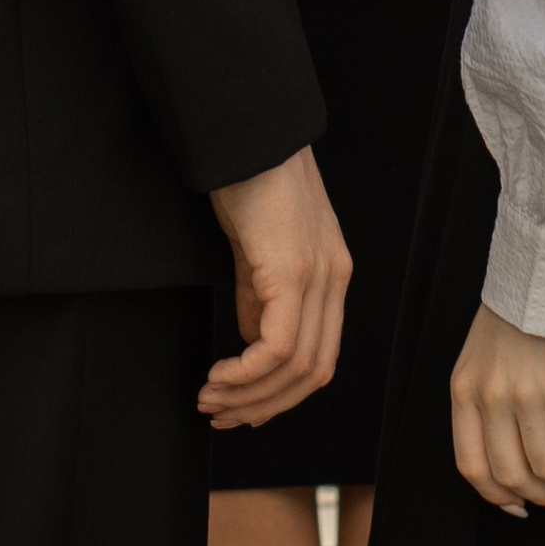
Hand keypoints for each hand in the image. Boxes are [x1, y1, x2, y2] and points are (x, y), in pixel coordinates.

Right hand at [203, 148, 350, 429]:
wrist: (248, 132)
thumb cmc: (249, 178)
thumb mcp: (259, 246)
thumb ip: (260, 294)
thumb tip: (251, 342)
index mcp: (332, 274)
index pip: (320, 356)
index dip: (283, 393)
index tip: (242, 407)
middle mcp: (334, 279)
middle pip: (313, 373)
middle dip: (263, 405)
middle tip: (220, 413)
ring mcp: (319, 276)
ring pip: (296, 367)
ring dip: (248, 394)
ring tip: (209, 397)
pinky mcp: (293, 271)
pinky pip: (278, 347)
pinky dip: (247, 372)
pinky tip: (218, 373)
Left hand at [450, 304, 544, 517]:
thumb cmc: (518, 310)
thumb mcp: (481, 355)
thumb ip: (487, 402)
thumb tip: (516, 458)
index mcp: (463, 391)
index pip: (472, 467)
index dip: (499, 498)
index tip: (522, 508)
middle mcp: (489, 397)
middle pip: (513, 475)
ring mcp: (525, 392)